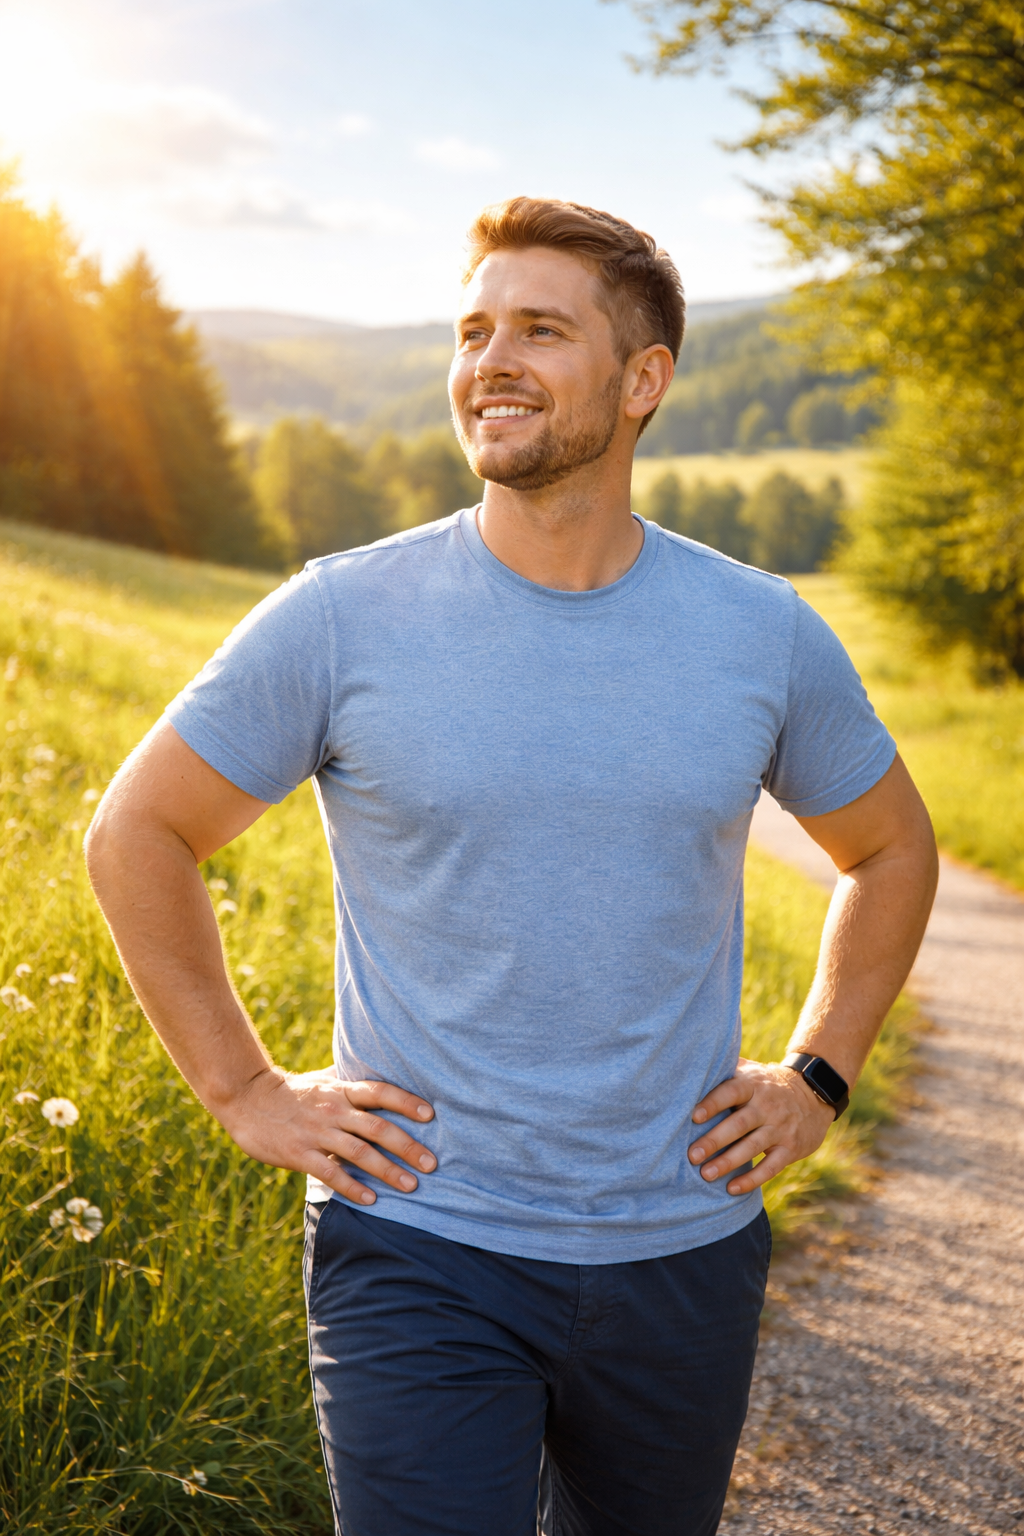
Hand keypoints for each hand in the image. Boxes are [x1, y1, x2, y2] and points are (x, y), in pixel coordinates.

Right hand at [219, 1066, 435, 1205]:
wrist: (247, 1100)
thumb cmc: (292, 1092)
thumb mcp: (324, 1079)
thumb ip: (351, 1081)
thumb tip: (381, 1074)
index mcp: (342, 1091)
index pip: (381, 1092)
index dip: (406, 1102)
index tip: (430, 1115)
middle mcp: (334, 1111)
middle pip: (379, 1128)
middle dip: (408, 1147)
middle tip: (432, 1163)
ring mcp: (318, 1133)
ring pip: (360, 1153)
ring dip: (388, 1171)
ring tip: (411, 1186)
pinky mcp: (300, 1155)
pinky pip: (331, 1173)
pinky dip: (353, 1188)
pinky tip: (371, 1200)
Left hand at [688, 1057, 835, 1195]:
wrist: (813, 1093)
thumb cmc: (765, 1084)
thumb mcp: (749, 1070)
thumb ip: (724, 1070)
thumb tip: (687, 1065)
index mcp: (752, 1084)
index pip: (732, 1091)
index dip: (713, 1103)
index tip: (694, 1117)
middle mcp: (767, 1105)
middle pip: (739, 1124)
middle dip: (715, 1140)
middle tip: (692, 1156)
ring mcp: (780, 1127)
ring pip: (752, 1147)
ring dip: (728, 1162)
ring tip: (705, 1174)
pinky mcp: (790, 1148)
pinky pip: (771, 1166)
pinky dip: (752, 1179)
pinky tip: (732, 1189)